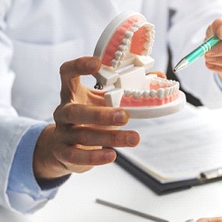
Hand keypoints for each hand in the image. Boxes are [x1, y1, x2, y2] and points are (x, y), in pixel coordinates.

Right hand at [33, 56, 139, 179]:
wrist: (65, 146)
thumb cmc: (90, 118)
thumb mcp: (104, 100)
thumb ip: (128, 88)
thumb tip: (158, 75)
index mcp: (72, 92)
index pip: (67, 72)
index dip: (79, 66)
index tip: (97, 63)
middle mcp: (63, 111)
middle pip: (76, 111)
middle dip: (101, 114)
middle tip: (125, 115)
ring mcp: (62, 132)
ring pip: (83, 134)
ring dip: (110, 137)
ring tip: (134, 138)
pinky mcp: (64, 152)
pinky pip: (77, 155)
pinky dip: (95, 157)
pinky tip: (112, 155)